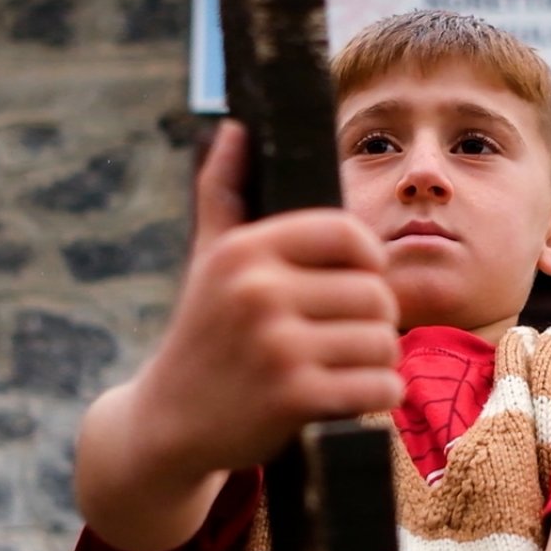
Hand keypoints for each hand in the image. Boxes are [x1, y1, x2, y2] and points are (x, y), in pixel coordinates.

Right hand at [131, 119, 403, 477]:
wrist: (168, 423)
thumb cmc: (202, 333)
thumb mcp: (207, 258)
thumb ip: (222, 190)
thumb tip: (234, 127)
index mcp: (244, 251)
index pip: (348, 234)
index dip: (366, 260)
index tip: (353, 284)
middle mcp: (258, 292)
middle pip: (375, 292)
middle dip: (371, 320)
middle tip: (346, 337)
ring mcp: (276, 347)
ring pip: (382, 342)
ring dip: (376, 360)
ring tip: (344, 366)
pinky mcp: (294, 398)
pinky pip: (378, 386)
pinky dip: (377, 395)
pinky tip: (349, 396)